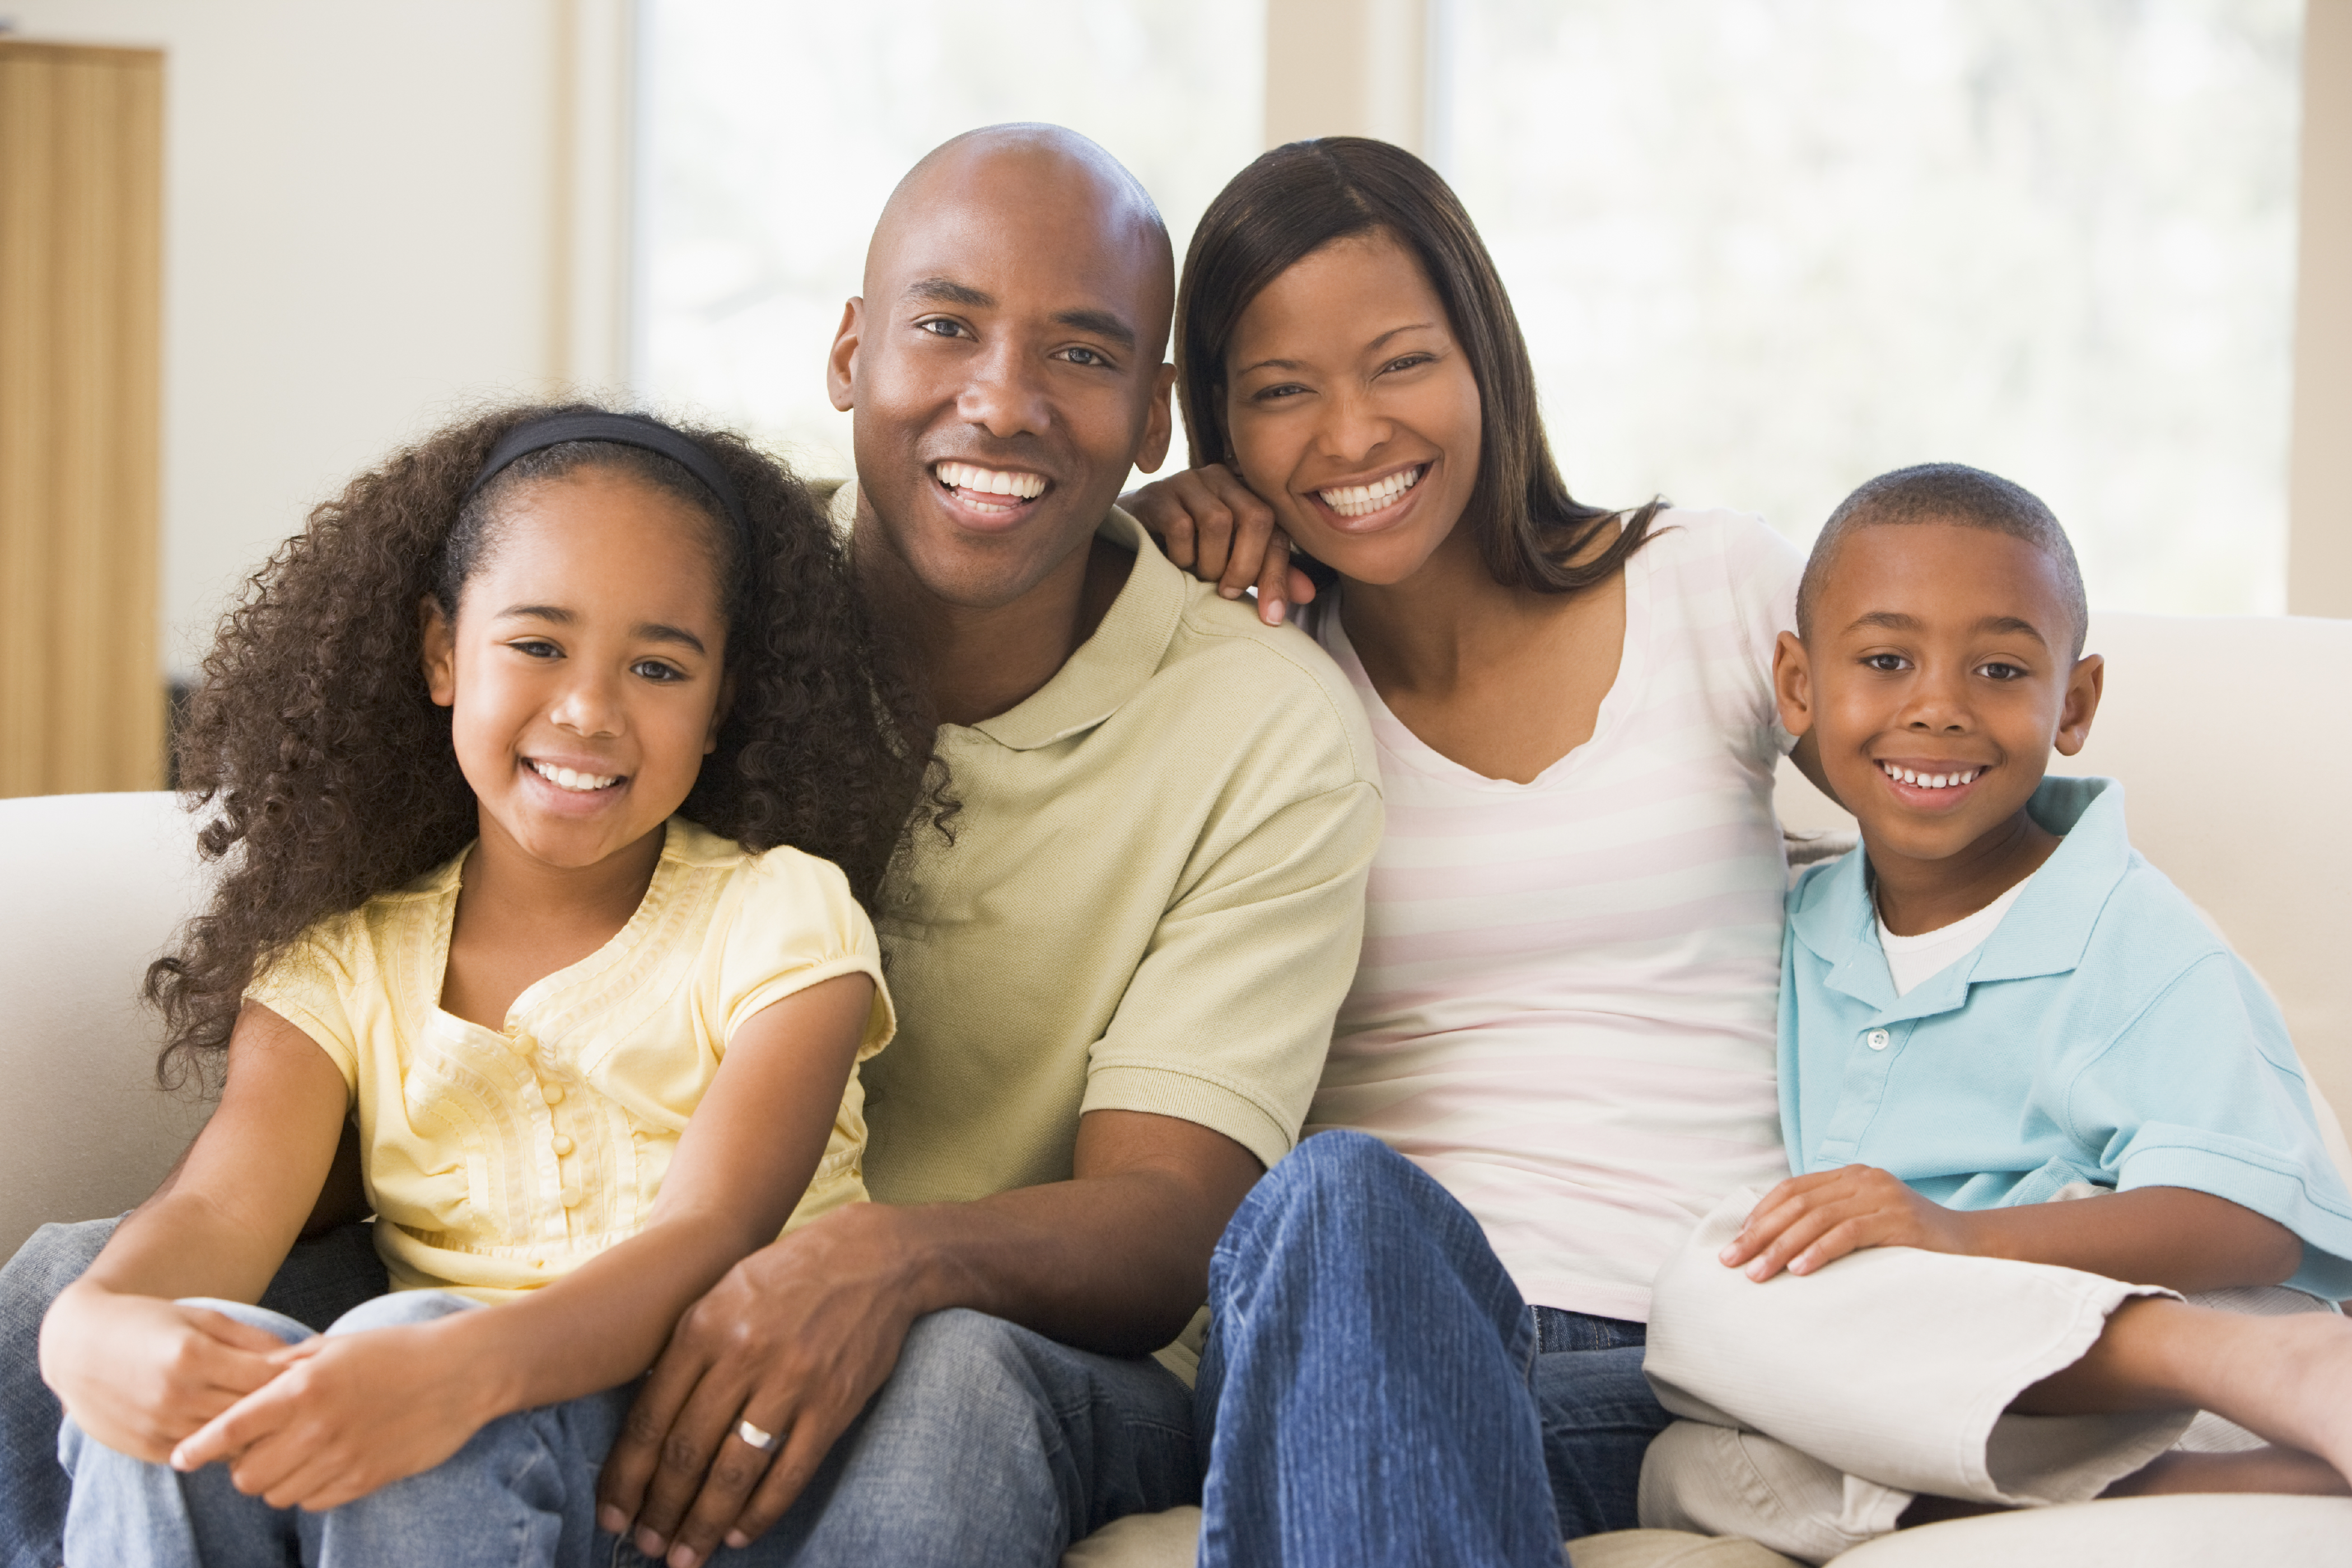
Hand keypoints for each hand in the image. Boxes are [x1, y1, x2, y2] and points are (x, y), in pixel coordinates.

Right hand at [39, 1286, 289, 1462]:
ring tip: (275, 1416)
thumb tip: (302, 1355)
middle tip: (306, 1399)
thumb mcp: (203, 1317)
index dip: (296, 1377)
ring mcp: (160, 1426)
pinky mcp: (148, 1448)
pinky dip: (222, 1447)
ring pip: (230, 1442)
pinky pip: (201, 1456)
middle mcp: (176, 1395)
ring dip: (255, 1432)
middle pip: (252, 1413)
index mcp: (193, 1356)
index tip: (316, 1372)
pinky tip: (236, 1430)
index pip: (266, 1379)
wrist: (77, 1348)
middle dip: (283, 1407)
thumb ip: (252, 1338)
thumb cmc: (148, 1322)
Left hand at [169, 1320, 491, 1510]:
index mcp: (303, 1388)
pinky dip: (309, 1490)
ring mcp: (342, 1458)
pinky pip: (313, 1503)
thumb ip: (287, 1367)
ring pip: (276, 1494)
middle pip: (245, 1476)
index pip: (230, 1429)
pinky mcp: (365, 1479)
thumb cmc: (396, 1350)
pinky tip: (325, 1464)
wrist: (461, 1372)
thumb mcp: (336, 1345)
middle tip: (259, 1448)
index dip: (198, 1446)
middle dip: (244, 1465)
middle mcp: (316, 1428)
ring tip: (295, 1455)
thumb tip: (246, 1381)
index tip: (180, 1457)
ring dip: (277, 1480)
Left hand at [596, 1204, 918, 1567]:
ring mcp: (792, 1382)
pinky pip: (790, 1473)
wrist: (873, 1256)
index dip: (627, 1476)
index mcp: (704, 1326)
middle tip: (647, 1546)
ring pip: (734, 1471)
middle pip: (687, 1452)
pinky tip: (739, 1534)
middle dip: (661, 1510)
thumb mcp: (723, 1292)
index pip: (651, 1418)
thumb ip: (687, 1349)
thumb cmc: (787, 1274)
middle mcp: (743, 1355)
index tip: (613, 1514)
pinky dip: (761, 1512)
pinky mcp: (833, 1404)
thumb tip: (650, 1421)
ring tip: (685, 1556)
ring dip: (703, 1523)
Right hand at [1122, 464, 1317, 624]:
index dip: (1278, 575)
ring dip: (1210, 563)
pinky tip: (1174, 565)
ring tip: (1198, 576)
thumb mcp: (1230, 564)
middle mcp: (1222, 479)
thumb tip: (1308, 594)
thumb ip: (1267, 573)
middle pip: (1256, 517)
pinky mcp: (1157, 494)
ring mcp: (1188, 481)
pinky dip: (1181, 555)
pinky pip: (1180, 526)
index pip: (1277, 530)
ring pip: (1218, 522)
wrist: (1130, 538)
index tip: (1272, 617)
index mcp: (1247, 493)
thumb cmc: (1188, 552)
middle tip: (1228, 592)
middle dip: (1246, 566)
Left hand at [1718, 1165, 1975, 1280]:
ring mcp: (1882, 1197)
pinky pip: (1848, 1233)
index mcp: (1850, 1176)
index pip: (1792, 1190)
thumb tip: (1772, 1245)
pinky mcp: (1899, 1220)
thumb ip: (1829, 1223)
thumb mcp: (1865, 1225)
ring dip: (1781, 1247)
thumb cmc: (1910, 1245)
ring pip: (1817, 1218)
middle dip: (1760, 1233)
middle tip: (1732, 1261)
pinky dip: (1819, 1251)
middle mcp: (1863, 1179)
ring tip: (1757, 1274)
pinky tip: (1798, 1270)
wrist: (1973, 1248)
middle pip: (1797, 1203)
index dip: (1760, 1215)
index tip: (1735, 1243)